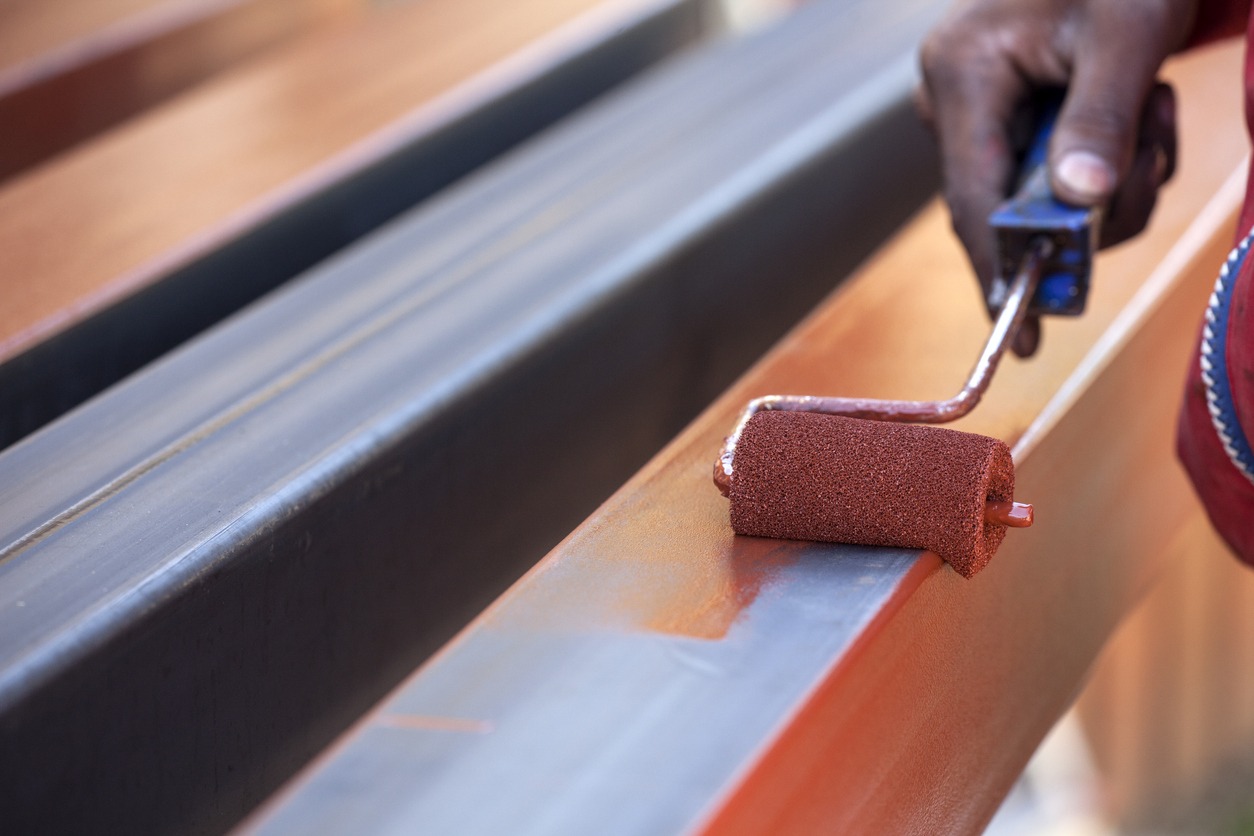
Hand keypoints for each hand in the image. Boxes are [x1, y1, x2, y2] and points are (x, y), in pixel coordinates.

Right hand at [917, 0, 1192, 354]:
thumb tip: (1079, 202)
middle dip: (1093, 206)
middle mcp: (953, 100)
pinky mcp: (1005, 119)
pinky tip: (1138, 108)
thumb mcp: (1127, 34)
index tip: (1021, 335)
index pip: (971, 199)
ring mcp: (976, 112)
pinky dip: (1110, 163)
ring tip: (1151, 110)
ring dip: (1116, 179)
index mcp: (961, 74)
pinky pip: (1053, 178)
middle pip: (1009, 208)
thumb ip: (1100, 117)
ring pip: (1040, 200)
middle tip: (1150, 159)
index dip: (999, 270)